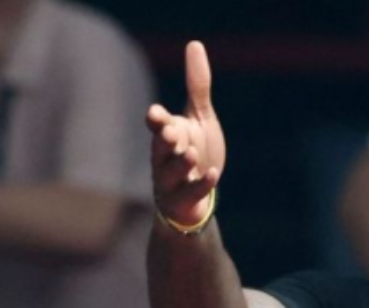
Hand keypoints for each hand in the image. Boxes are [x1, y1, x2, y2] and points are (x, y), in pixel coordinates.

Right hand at [146, 41, 226, 224]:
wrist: (198, 196)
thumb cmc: (196, 150)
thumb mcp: (199, 117)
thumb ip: (197, 85)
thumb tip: (195, 45)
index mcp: (167, 134)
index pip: (157, 125)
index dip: (156, 120)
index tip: (156, 114)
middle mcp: (164, 157)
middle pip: (160, 148)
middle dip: (164, 141)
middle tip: (169, 132)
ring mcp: (171, 182)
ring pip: (170, 173)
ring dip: (181, 164)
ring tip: (191, 154)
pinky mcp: (182, 201)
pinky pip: (190, 193)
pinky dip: (201, 184)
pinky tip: (213, 174)